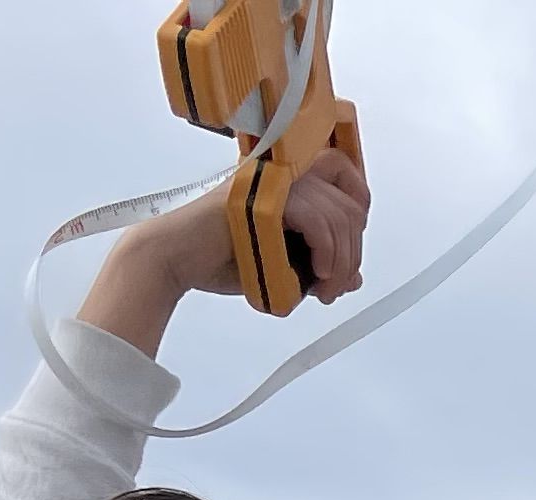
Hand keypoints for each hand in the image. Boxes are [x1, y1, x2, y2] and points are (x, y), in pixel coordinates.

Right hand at [78, 146, 371, 354]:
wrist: (177, 259)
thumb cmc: (219, 259)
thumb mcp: (283, 264)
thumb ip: (317, 264)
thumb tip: (354, 276)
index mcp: (287, 179)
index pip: (345, 176)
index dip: (359, 213)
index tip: (346, 253)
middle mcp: (283, 171)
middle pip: (350, 204)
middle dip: (352, 254)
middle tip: (334, 287)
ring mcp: (274, 179)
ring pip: (340, 217)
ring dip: (341, 264)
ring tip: (324, 290)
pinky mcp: (265, 195)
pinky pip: (318, 221)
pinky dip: (326, 253)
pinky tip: (316, 274)